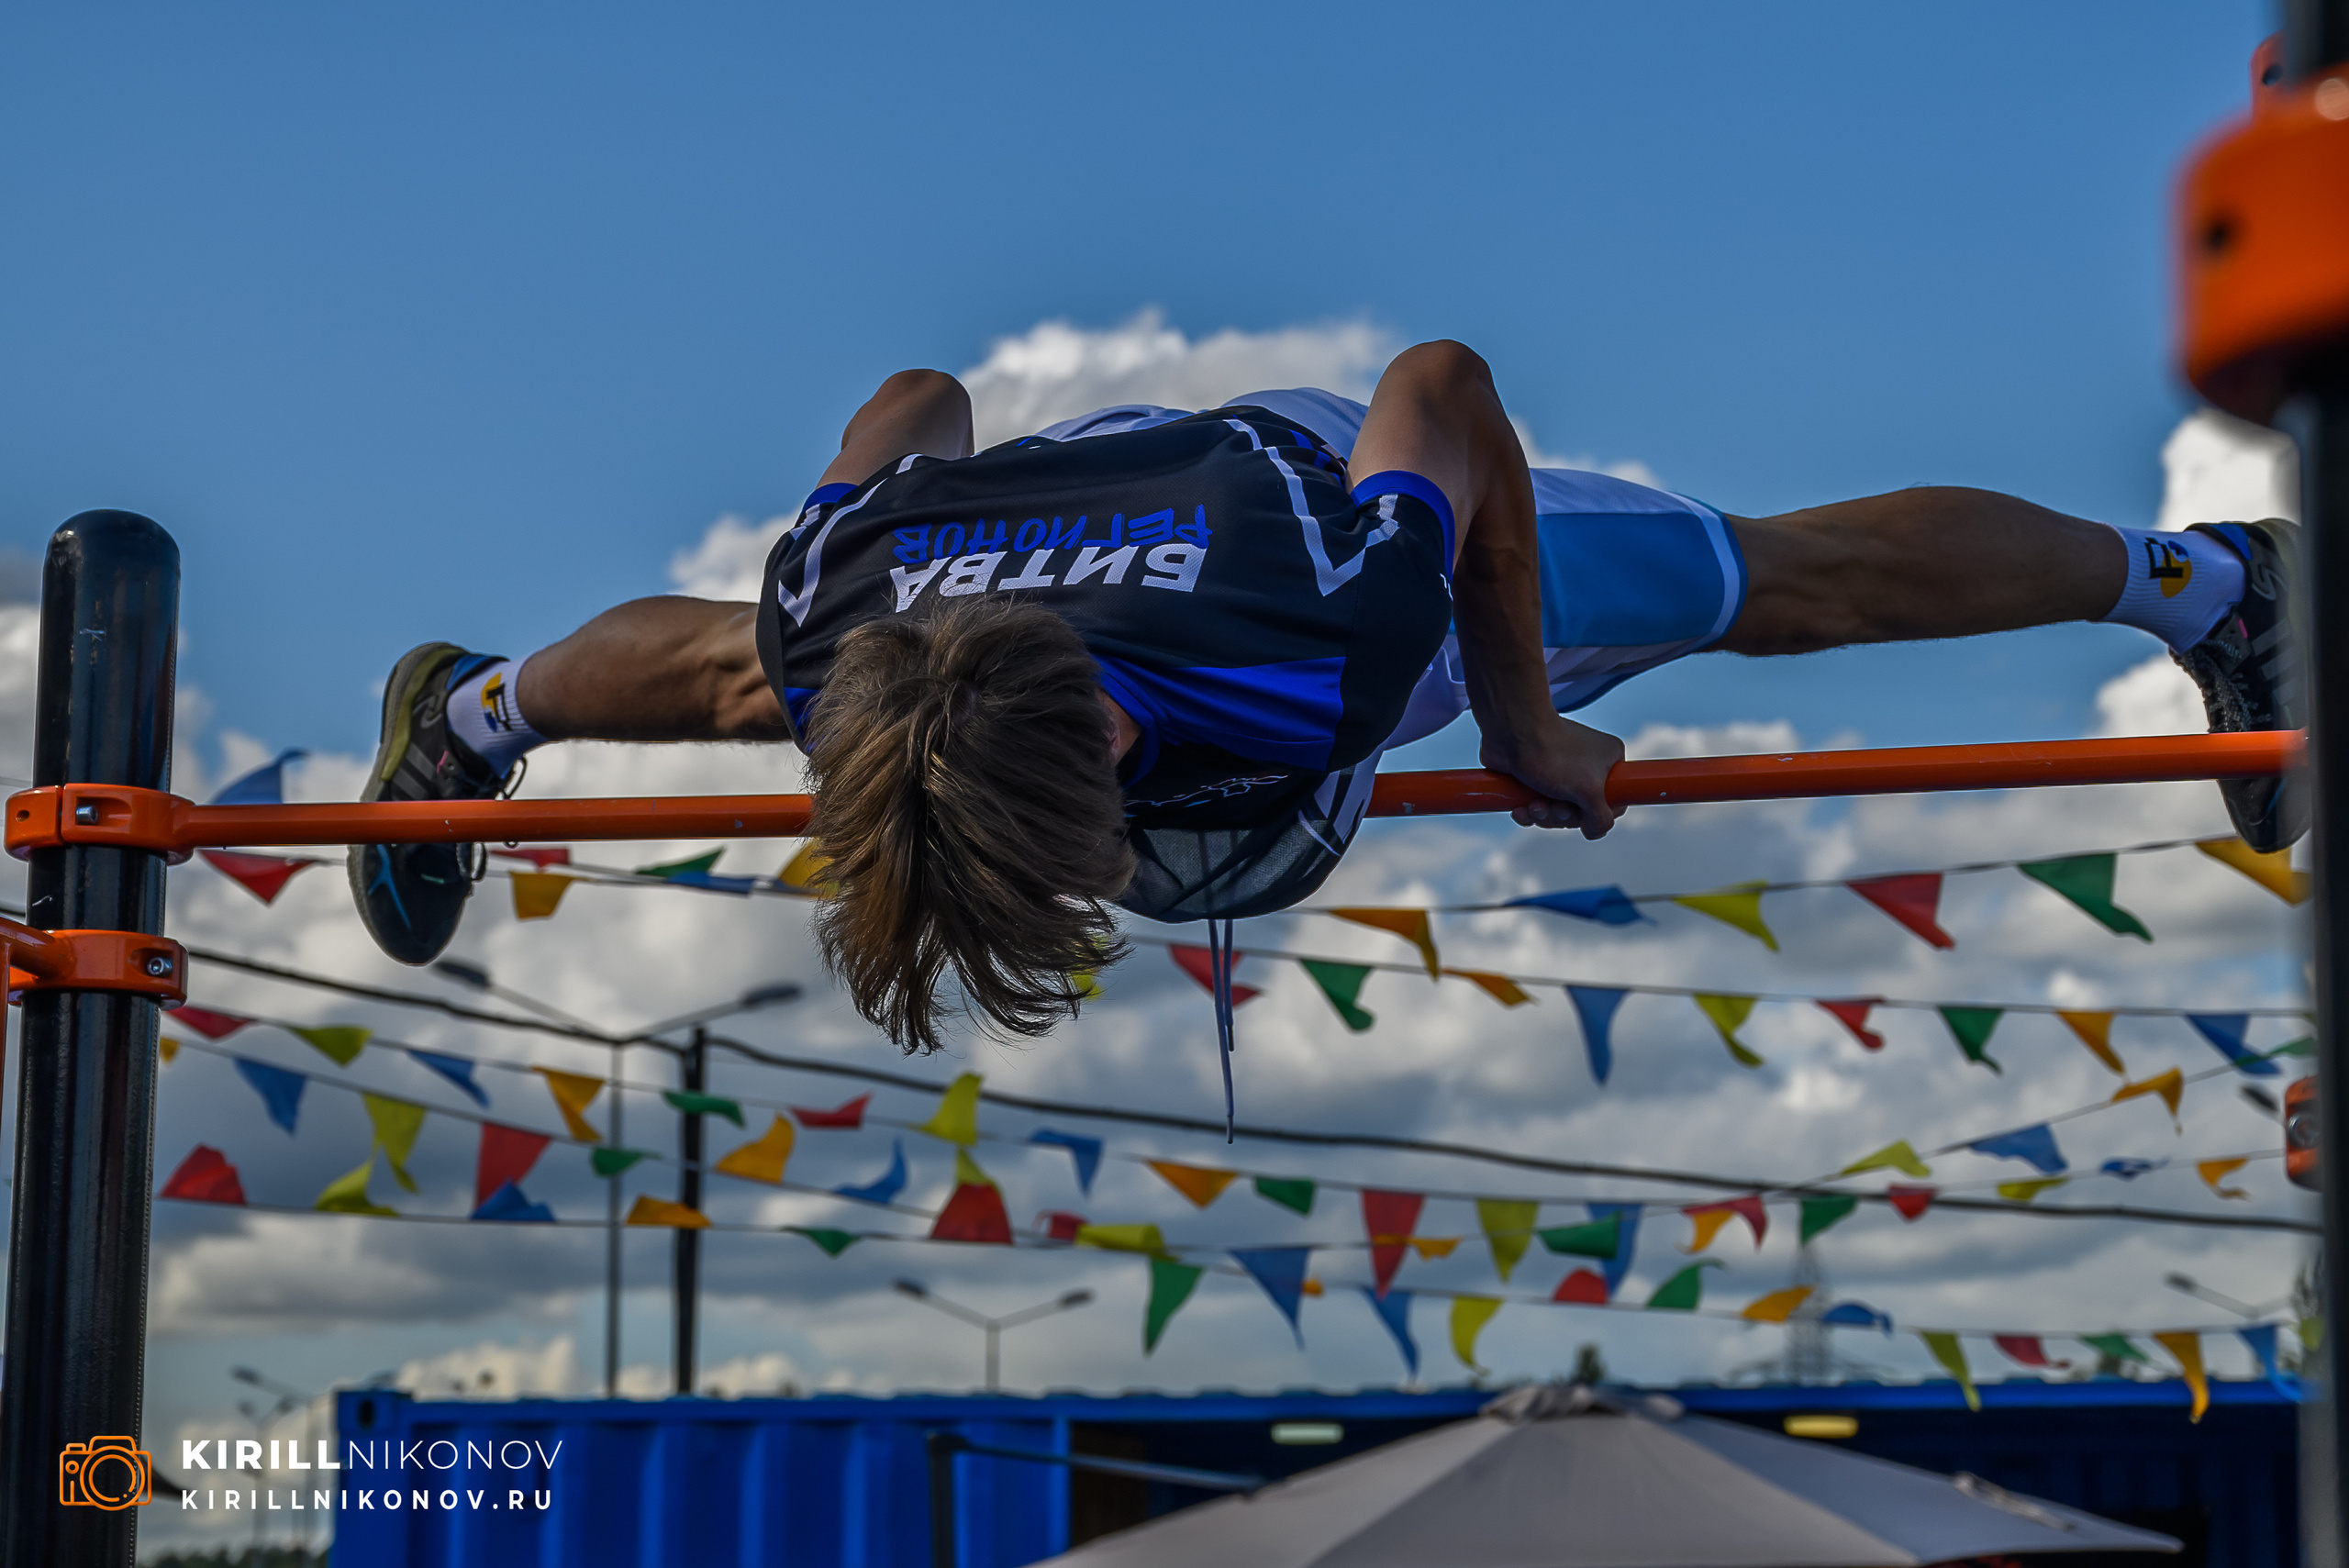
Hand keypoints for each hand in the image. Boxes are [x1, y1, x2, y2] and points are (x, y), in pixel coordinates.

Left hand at [1482, 716, 1624, 836]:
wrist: (1510, 731)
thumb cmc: (1553, 754)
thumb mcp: (1589, 791)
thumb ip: (1601, 819)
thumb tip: (1593, 832)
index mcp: (1609, 761)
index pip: (1615, 802)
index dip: (1597, 815)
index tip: (1583, 811)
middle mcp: (1587, 765)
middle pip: (1582, 812)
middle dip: (1563, 815)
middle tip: (1554, 806)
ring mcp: (1560, 771)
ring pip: (1557, 811)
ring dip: (1544, 815)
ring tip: (1533, 805)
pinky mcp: (1535, 777)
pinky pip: (1536, 807)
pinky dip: (1528, 812)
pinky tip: (1520, 809)